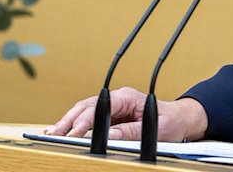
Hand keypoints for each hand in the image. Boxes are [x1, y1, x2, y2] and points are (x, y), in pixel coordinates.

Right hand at [45, 87, 208, 141]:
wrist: (180, 119)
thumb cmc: (171, 121)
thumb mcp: (156, 127)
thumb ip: (132, 131)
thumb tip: (110, 135)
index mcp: (127, 97)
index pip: (99, 107)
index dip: (84, 121)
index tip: (73, 133)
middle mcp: (118, 99)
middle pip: (87, 107)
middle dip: (69, 120)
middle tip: (54, 134)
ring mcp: (113, 107)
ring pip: (85, 112)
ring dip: (68, 122)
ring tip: (53, 134)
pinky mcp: (112, 116)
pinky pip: (90, 119)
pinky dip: (76, 125)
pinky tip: (64, 132)